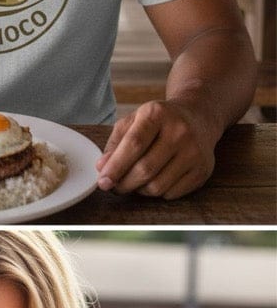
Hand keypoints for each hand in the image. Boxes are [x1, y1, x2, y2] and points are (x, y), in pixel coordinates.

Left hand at [95, 100, 215, 197]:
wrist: (198, 117)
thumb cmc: (158, 122)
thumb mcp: (133, 122)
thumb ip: (114, 144)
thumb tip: (102, 168)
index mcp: (157, 114)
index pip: (133, 145)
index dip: (115, 167)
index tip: (103, 182)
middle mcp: (180, 131)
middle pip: (145, 169)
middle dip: (123, 184)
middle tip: (113, 187)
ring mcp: (195, 151)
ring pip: (157, 186)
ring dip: (138, 190)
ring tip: (134, 182)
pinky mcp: (203, 170)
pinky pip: (171, 193)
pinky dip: (157, 193)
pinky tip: (154, 180)